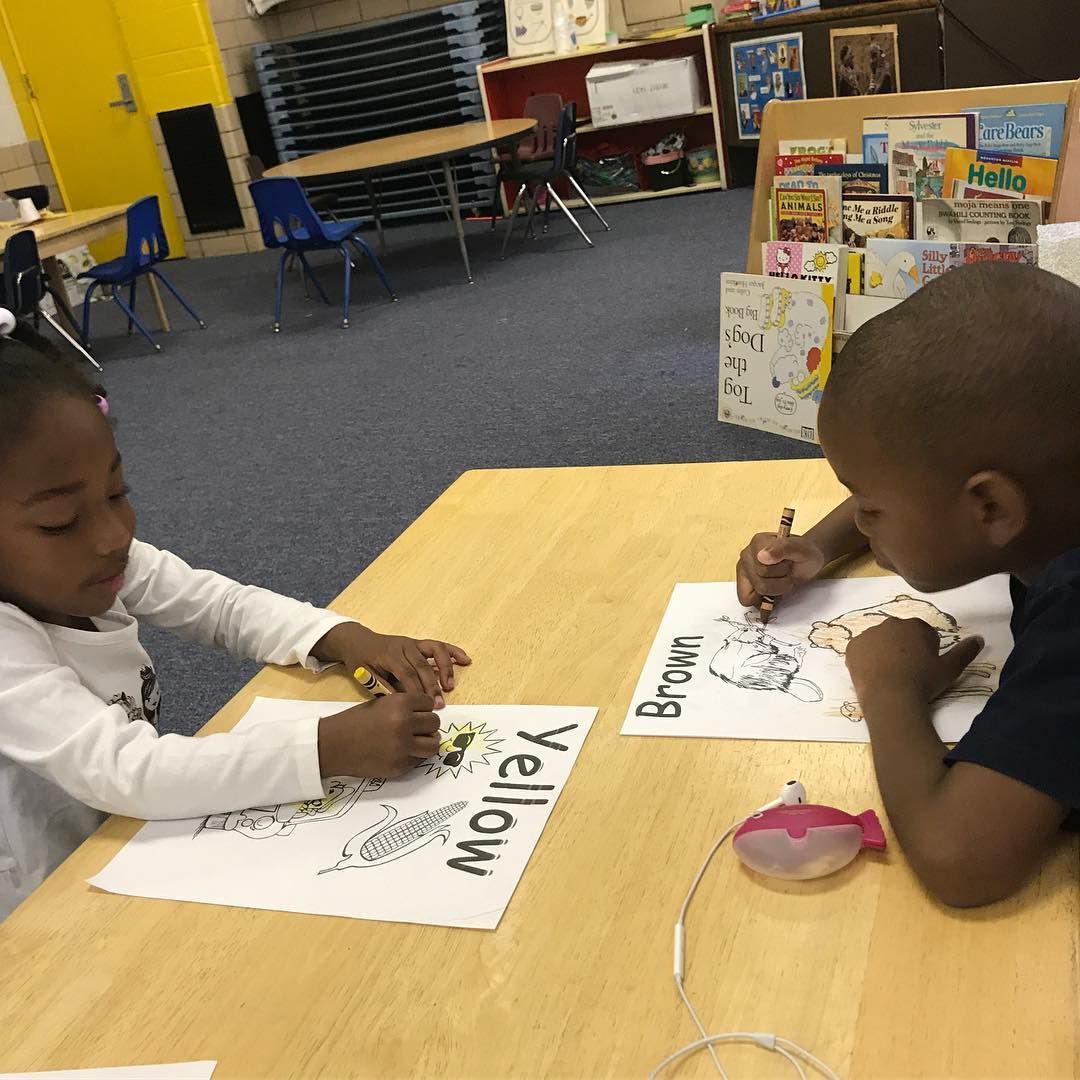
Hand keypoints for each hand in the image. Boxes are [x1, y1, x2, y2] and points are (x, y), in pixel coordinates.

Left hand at [313, 623, 470, 707]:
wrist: (357, 641)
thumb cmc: (360, 661)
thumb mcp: (364, 676)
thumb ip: (382, 688)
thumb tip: (401, 703)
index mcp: (388, 655)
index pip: (406, 674)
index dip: (416, 691)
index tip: (424, 707)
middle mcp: (403, 646)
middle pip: (422, 666)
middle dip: (432, 686)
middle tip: (439, 705)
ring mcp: (413, 643)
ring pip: (435, 652)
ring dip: (445, 669)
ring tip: (450, 686)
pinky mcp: (419, 643)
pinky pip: (439, 646)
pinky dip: (453, 652)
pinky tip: (465, 660)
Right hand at [317, 693, 439, 777]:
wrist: (333, 745)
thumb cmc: (354, 721)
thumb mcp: (381, 704)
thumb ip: (404, 708)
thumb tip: (425, 714)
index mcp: (400, 703)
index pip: (428, 703)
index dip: (423, 709)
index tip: (417, 713)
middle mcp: (405, 724)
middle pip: (434, 723)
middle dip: (427, 726)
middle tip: (418, 729)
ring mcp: (404, 747)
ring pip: (433, 745)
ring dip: (427, 743)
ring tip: (416, 742)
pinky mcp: (400, 765)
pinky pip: (419, 760)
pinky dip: (414, 757)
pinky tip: (400, 753)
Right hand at [735, 532, 826, 606]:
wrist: (807, 559)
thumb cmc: (805, 554)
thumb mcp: (802, 549)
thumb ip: (784, 548)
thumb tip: (762, 556)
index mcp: (757, 543)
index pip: (762, 571)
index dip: (780, 573)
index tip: (789, 564)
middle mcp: (747, 555)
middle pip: (759, 585)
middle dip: (779, 584)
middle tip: (786, 572)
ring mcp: (744, 569)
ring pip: (754, 595)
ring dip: (774, 591)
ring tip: (781, 578)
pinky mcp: (745, 582)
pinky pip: (749, 600)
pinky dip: (764, 598)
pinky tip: (773, 588)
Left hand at [844, 617, 984, 705]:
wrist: (890, 697)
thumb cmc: (923, 682)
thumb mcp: (950, 668)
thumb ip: (965, 651)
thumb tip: (979, 638)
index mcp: (914, 625)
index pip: (922, 633)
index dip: (925, 650)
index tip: (924, 666)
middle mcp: (890, 623)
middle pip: (899, 635)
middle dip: (903, 648)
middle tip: (907, 672)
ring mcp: (868, 634)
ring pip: (879, 641)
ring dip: (884, 652)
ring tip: (889, 675)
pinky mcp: (852, 647)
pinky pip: (860, 650)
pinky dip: (865, 659)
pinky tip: (873, 674)